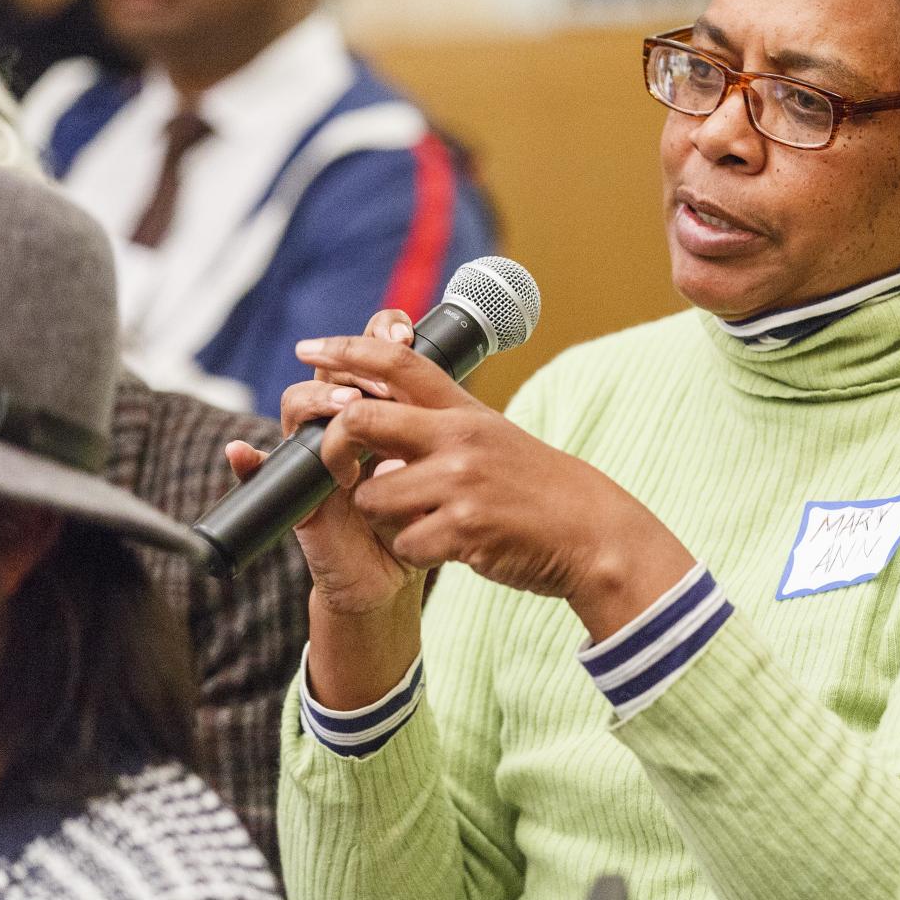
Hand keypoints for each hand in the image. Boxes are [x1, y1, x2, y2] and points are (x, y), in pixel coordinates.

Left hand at [295, 330, 698, 641]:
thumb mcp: (490, 437)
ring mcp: (460, 483)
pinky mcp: (463, 529)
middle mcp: (458, 438)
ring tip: (419, 519)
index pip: (396, 361)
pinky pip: (403, 542)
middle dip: (335, 447)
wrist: (589, 531)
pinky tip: (446, 545)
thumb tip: (375, 418)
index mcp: (463, 410)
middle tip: (338, 468)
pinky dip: (415, 550)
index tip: (310, 349)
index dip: (346, 350)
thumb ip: (438, 424)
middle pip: (361, 421)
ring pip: (372, 496)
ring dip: (383, 516)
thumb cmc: (534, 487)